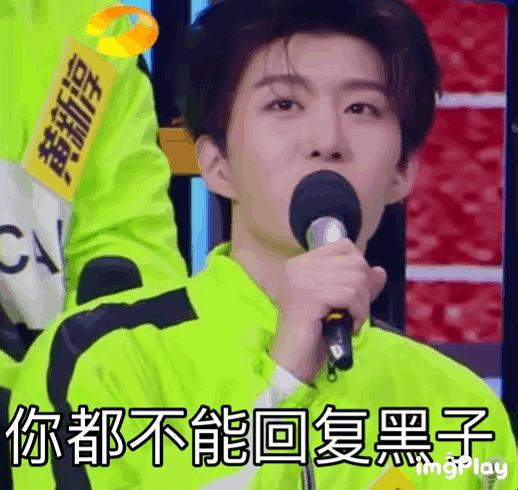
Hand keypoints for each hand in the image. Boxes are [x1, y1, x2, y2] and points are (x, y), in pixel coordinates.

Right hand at [270, 239, 386, 383]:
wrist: (292, 362)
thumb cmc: (313, 335)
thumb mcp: (340, 304)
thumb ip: (358, 285)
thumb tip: (379, 271)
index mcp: (301, 263)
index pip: (343, 246)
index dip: (359, 268)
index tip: (355, 295)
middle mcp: (299, 266)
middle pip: (354, 261)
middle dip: (364, 289)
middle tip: (355, 312)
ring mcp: (302, 280)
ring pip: (355, 279)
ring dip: (362, 305)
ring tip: (350, 321)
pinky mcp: (309, 296)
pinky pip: (349, 295)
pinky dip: (358, 313)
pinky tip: (349, 326)